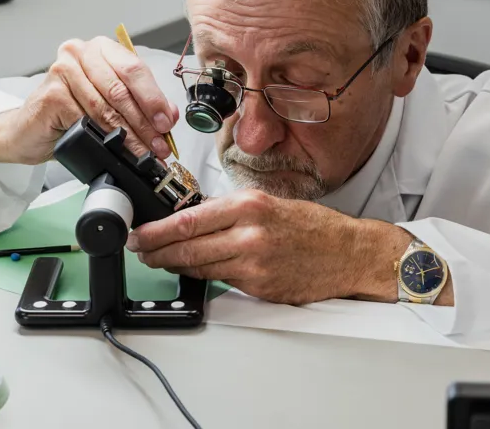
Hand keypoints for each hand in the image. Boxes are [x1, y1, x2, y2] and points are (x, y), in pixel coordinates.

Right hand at [0, 37, 178, 167]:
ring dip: (130, 135)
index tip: (166, 123)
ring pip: (107, 107)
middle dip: (145, 121)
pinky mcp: (52, 93)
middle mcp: (80, 53)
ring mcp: (63, 70)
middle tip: (159, 145)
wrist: (26, 132)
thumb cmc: (66, 115)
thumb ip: (138, 104)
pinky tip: (116, 149)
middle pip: (122, 88)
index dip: (154, 99)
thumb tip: (168, 114)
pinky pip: (87, 119)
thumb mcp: (108, 106)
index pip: (135, 69)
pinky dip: (105, 138)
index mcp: (99, 49)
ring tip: (144, 153)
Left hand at [128, 190, 414, 304]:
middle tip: (140, 250)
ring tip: (160, 260)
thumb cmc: (313, 227)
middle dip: (157, 251)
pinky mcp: (259, 287)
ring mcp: (254, 264)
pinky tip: (194, 271)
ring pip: (200, 268)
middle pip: (187, 248)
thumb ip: (231, 211)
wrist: (349, 253)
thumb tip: (192, 219)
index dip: (157, 231)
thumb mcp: (269, 203)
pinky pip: (221, 283)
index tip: (140, 233)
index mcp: (250, 205)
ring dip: (175, 266)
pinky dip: (204, 276)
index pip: (189, 220)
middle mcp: (250, 234)